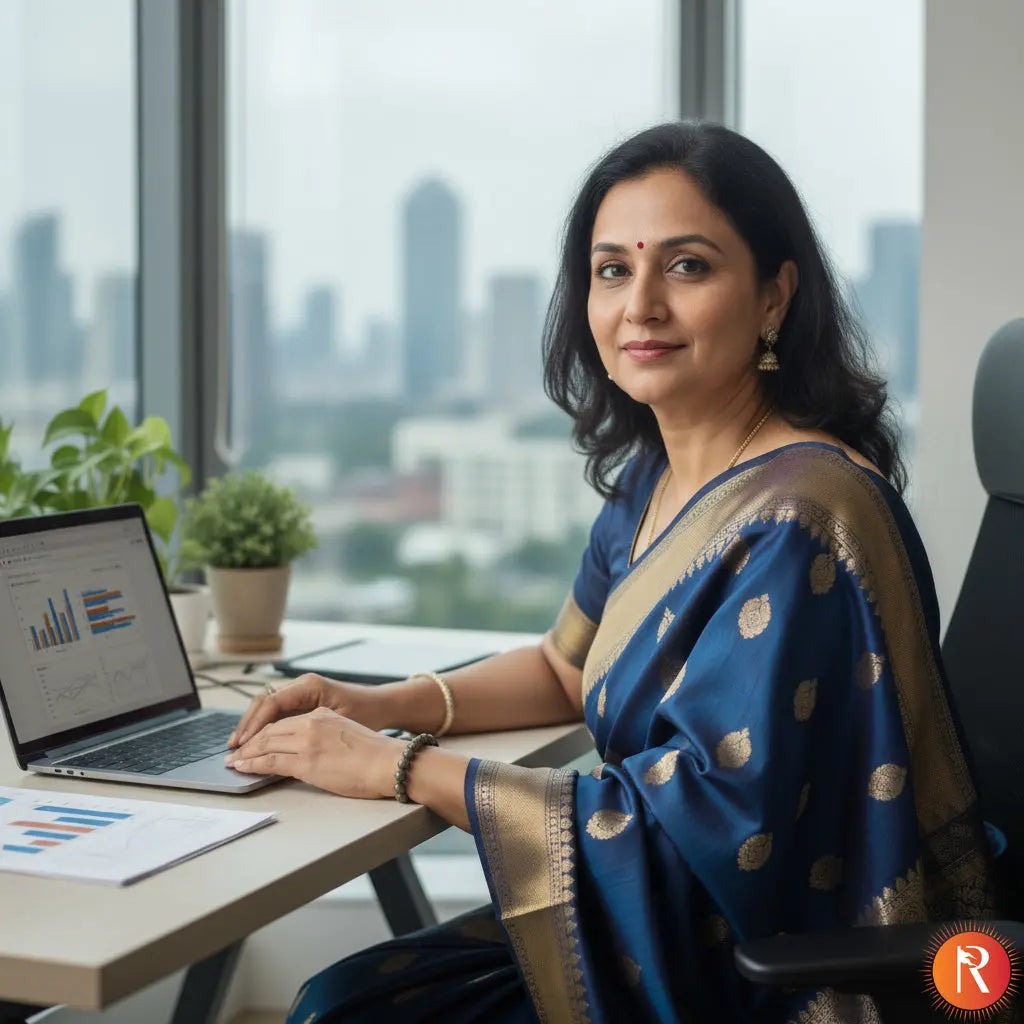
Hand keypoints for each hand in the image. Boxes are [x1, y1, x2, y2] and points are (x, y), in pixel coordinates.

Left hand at [224, 707, 403, 799]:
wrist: (390, 763)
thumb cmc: (375, 755)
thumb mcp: (346, 733)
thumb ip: (324, 735)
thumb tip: (309, 750)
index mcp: (322, 713)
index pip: (283, 721)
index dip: (263, 731)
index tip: (252, 741)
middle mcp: (312, 722)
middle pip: (270, 730)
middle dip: (248, 742)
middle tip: (234, 752)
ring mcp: (307, 741)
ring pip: (266, 743)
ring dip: (246, 753)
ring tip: (233, 762)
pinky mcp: (306, 761)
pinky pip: (270, 761)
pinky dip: (252, 764)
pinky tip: (243, 768)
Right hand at [228, 674, 382, 747]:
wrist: (383, 706)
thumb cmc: (367, 715)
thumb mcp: (337, 725)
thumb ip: (308, 735)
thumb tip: (277, 750)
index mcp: (309, 686)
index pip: (271, 702)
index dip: (255, 724)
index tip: (243, 743)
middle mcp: (302, 685)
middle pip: (264, 702)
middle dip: (247, 725)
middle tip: (233, 747)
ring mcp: (301, 692)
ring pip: (267, 707)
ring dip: (252, 726)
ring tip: (238, 746)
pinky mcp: (303, 702)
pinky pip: (277, 712)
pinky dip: (264, 726)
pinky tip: (255, 742)